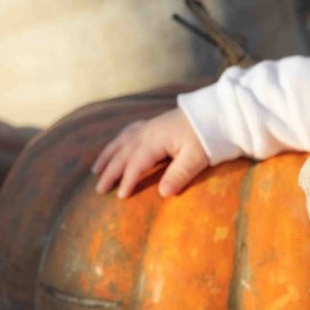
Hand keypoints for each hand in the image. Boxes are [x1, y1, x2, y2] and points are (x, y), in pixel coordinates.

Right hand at [92, 109, 209, 198]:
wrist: (214, 112)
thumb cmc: (207, 136)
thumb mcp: (196, 158)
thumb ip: (179, 175)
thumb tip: (162, 193)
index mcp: (155, 140)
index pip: (136, 163)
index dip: (127, 180)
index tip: (120, 196)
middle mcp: (146, 132)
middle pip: (122, 154)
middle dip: (110, 172)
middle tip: (99, 190)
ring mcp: (147, 126)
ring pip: (120, 142)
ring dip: (107, 157)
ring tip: (96, 171)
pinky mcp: (152, 124)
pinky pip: (127, 133)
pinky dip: (117, 142)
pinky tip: (114, 147)